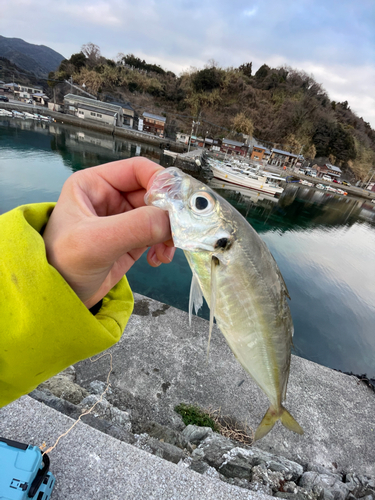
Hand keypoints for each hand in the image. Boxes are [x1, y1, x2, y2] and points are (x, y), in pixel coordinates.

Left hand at [43, 157, 173, 308]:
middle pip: (154, 193)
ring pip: (160, 215)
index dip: (160, 182)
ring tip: (166, 251)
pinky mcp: (131, 242)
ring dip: (169, 232)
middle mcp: (111, 198)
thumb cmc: (61, 264)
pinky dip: (165, 245)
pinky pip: (158, 235)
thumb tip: (173, 220)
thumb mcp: (96, 241)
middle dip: (169, 213)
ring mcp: (123, 221)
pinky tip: (158, 259)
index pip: (138, 170)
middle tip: (177, 232)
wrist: (59, 299)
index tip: (174, 204)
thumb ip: (136, 226)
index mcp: (95, 184)